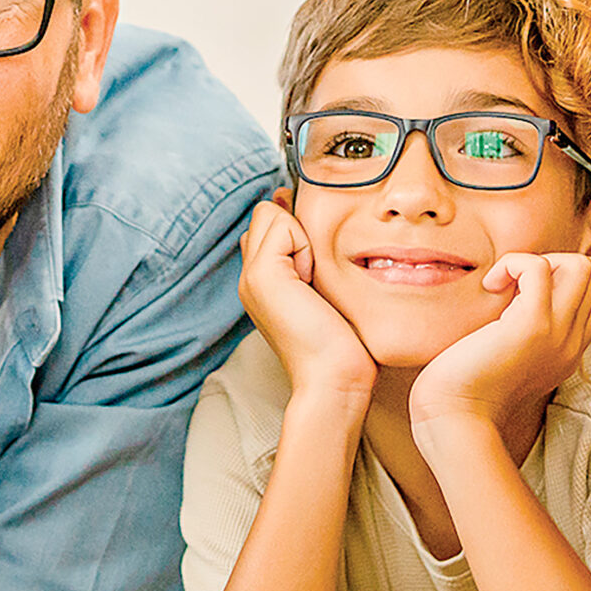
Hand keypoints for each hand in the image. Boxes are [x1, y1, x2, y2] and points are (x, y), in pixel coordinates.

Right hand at [236, 194, 375, 400]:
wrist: (333, 378)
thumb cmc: (342, 343)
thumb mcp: (324, 291)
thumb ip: (311, 259)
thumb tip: (309, 217)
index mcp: (262, 281)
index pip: (269, 224)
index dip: (296, 231)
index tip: (316, 270)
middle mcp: (249, 277)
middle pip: (265, 214)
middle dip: (295, 228)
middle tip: (314, 274)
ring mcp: (250, 275)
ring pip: (269, 212)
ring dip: (299, 235)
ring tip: (312, 278)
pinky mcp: (261, 274)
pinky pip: (281, 223)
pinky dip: (303, 243)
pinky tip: (310, 279)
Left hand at [409, 251, 590, 452]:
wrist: (454, 419)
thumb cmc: (464, 390)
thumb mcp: (506, 358)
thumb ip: (521, 333)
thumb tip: (509, 294)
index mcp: (567, 352)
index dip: (559, 283)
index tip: (518, 296)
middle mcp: (571, 343)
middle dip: (552, 263)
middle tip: (512, 286)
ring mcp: (558, 334)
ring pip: (581, 265)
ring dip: (537, 261)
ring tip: (504, 285)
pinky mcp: (532, 325)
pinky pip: (538, 267)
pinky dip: (513, 264)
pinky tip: (490, 287)